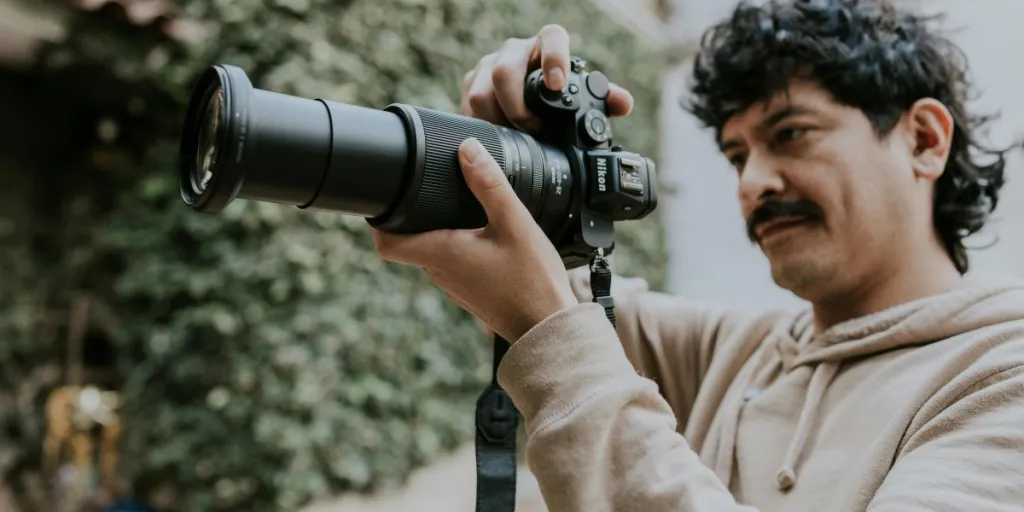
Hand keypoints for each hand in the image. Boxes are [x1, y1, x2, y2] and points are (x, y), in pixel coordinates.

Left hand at [371, 138, 578, 342]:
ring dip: (438, 228)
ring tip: (457, 203)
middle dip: (413, 213)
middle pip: (410, 240)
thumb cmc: (533, 282)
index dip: (377, 218)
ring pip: (433, 250)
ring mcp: (454, 284)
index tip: (385, 195)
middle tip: (427, 185)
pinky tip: (482, 232)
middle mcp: (440, 272)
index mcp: (441, 254)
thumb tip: (468, 150)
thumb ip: (490, 184)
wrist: (549, 328)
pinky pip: (453, 261)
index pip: (385, 242)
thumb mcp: (514, 223)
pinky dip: (457, 243)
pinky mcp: (470, 290)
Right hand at [461, 24, 634, 130]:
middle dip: (517, 107)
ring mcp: (489, 65)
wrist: (523, 100)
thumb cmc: (556, 96)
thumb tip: (622, 104)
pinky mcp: (471, 83)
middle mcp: (515, 51)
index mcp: (546, 46)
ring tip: (515, 137)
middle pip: (504, 71)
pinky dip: (483, 125)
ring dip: (498, 120)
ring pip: (481, 91)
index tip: (557, 84)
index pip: (552, 38)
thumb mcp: (579, 98)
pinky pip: (469, 105)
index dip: (554, 58)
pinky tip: (496, 136)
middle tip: (533, 128)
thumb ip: (603, 99)